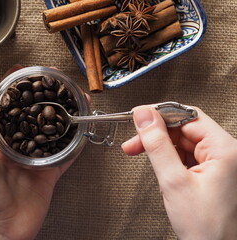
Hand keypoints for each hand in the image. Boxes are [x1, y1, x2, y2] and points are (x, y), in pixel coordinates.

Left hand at [0, 65, 76, 239]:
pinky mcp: (51, 171)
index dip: (16, 89)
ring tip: (76, 101)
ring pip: (54, 131)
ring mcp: (37, 157)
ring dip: (65, 117)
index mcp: (0, 139)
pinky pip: (67, 154)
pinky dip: (76, 143)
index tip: (26, 71)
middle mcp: (20, 144)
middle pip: (36, 116)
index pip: (8, 107)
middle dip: (46, 98)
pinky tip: (84, 130)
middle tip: (58, 83)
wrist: (1, 230)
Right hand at [122, 106, 236, 239]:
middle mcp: (225, 152)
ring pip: (181, 141)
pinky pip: (184, 155)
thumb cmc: (206, 227)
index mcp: (225, 150)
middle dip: (156, 134)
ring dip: (159, 146)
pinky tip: (158, 165)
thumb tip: (144, 116)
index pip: (188, 116)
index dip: (161, 114)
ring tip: (140, 152)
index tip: (139, 116)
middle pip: (183, 128)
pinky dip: (167, 157)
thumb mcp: (174, 181)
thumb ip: (156, 145)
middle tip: (134, 141)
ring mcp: (218, 162)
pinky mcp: (209, 170)